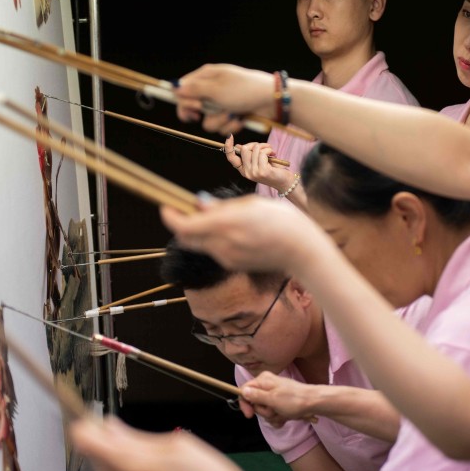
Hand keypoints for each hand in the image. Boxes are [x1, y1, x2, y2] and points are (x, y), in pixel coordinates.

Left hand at [69, 416, 273, 470]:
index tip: (94, 422)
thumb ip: (138, 438)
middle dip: (102, 444)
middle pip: (96, 461)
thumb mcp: (180, 446)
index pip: (88, 442)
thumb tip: (109, 427)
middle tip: (115, 431)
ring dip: (115, 463)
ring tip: (140, 452)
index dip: (88, 428)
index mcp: (135, 467)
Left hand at [159, 195, 331, 274]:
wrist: (302, 251)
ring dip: (202, 231)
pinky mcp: (234, 265)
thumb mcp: (252, 205)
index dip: (170, 217)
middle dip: (183, 224)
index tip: (167, 206)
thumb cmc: (282, 221)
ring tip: (222, 218)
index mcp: (225, 225)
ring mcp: (227, 258)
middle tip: (190, 211)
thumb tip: (200, 205)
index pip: (183, 226)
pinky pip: (216, 251)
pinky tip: (235, 232)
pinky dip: (216, 240)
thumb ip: (222, 207)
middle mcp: (222, 244)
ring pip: (201, 244)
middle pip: (186, 238)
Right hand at [174, 64, 274, 133]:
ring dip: (219, 121)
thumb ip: (194, 90)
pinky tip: (240, 119)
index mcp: (206, 76)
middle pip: (192, 107)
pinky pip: (221, 127)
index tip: (192, 108)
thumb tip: (174, 88)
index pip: (183, 88)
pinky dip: (230, 125)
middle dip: (201, 113)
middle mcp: (211, 90)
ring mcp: (221, 104)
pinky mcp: (230, 116)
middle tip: (207, 112)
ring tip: (232, 114)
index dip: (183, 101)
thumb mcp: (216, 89)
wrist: (271, 100)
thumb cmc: (244, 89)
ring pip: (207, 121)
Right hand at [235, 140, 294, 190]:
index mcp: (243, 170)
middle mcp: (247, 173)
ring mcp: (254, 173)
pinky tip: (273, 154)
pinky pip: (262, 153)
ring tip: (271, 151)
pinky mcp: (262, 171)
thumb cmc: (273, 170)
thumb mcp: (259, 162)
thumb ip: (250, 155)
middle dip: (255, 144)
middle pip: (244, 149)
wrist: (284, 182)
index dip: (229, 146)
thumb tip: (239, 146)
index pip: (231, 158)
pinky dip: (269, 150)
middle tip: (265, 147)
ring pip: (254, 149)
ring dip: (265, 146)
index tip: (229, 136)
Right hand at [241, 372, 319, 424]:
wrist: (314, 403)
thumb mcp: (272, 399)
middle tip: (274, 411)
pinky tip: (285, 417)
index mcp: (263, 380)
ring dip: (272, 416)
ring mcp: (274, 394)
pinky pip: (272, 412)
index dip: (245, 404)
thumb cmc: (293, 400)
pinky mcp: (280, 402)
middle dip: (264, 411)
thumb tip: (243, 391)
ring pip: (264, 409)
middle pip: (254, 402)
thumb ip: (256, 396)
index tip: (250, 415)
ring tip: (282, 414)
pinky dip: (278, 417)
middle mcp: (267, 385)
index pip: (244, 390)